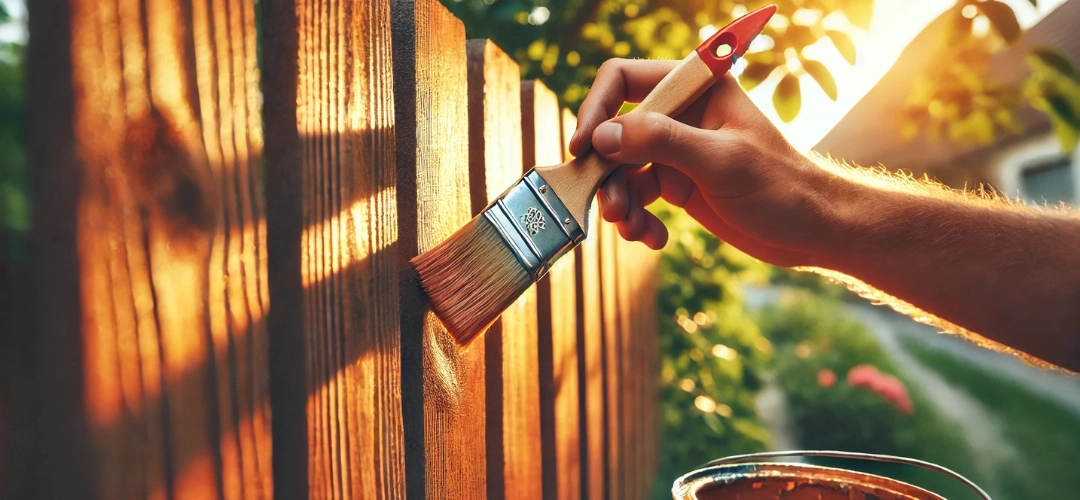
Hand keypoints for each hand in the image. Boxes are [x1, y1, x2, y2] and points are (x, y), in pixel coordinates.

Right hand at [570, 59, 839, 267]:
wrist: (813, 230)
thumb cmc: (781, 187)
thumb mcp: (720, 161)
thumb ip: (660, 142)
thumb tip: (602, 136)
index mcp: (696, 88)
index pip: (623, 79)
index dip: (596, 109)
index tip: (584, 148)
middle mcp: (681, 114)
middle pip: (614, 131)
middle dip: (608, 172)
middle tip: (613, 209)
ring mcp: (676, 150)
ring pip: (621, 169)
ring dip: (620, 202)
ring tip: (635, 230)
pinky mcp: (676, 184)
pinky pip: (637, 196)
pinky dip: (637, 220)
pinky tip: (654, 238)